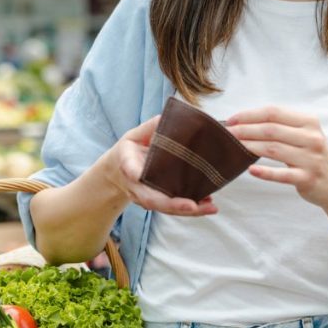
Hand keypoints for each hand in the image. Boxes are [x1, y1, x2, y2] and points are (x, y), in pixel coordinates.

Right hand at [103, 115, 218, 215]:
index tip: (141, 175)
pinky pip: (173, 209)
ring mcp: (145, 198)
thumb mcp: (133, 136)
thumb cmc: (129, 151)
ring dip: (187, 211)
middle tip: (192, 206)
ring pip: (164, 208)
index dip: (136, 173)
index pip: (130, 169)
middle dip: (173, 204)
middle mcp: (136, 186)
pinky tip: (208, 206)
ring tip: (210, 208)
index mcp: (128, 165)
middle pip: (152, 199)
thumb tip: (166, 117)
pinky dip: (191, 209)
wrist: (117, 173)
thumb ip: (149, 128)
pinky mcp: (157, 202)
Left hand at [227, 106, 327, 210]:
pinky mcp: (307, 178)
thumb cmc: (312, 156)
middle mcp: (312, 138)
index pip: (274, 113)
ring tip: (233, 146)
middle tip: (227, 133)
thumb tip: (244, 121)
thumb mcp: (304, 135)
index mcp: (309, 122)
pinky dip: (265, 172)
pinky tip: (250, 170)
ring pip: (273, 149)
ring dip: (249, 147)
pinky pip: (282, 174)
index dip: (249, 115)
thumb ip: (281, 126)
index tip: (231, 119)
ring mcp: (311, 159)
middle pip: (271, 130)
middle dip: (245, 130)